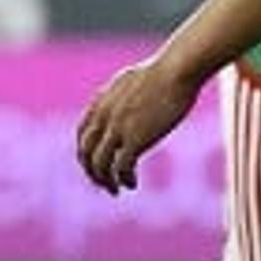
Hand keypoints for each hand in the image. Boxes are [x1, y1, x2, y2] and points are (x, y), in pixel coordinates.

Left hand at [76, 55, 197, 192]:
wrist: (177, 70)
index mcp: (101, 103)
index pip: (83, 135)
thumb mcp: (135, 80)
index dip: (87, 153)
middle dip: (91, 171)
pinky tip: (132, 184)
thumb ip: (126, 94)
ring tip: (116, 189)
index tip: (99, 163)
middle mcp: (103, 118)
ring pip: (99, 164)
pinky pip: (122, 167)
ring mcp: (117, 129)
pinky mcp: (135, 140)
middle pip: (85, 152)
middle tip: (103, 182)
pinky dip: (124, 179)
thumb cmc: (167, 71)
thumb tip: (132, 94)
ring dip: (105, 181)